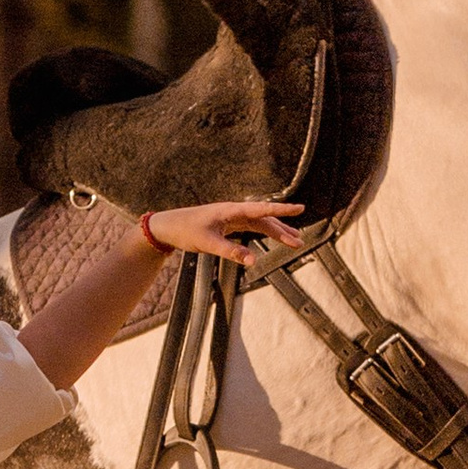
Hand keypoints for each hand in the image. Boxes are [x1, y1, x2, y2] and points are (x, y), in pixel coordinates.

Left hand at [144, 197, 303, 264]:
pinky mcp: (228, 224)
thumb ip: (231, 252)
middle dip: (283, 230)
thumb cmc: (185, 230)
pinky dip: (264, 232)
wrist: (167, 226)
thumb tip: (253, 261)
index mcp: (231, 210)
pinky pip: (251, 227)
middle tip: (300, 242)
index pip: (262, 210)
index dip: (282, 210)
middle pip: (264, 219)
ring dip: (277, 232)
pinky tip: (274, 236)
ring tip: (295, 240)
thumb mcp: (207, 244)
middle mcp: (234, 211)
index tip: (300, 208)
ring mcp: (232, 217)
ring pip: (260, 223)